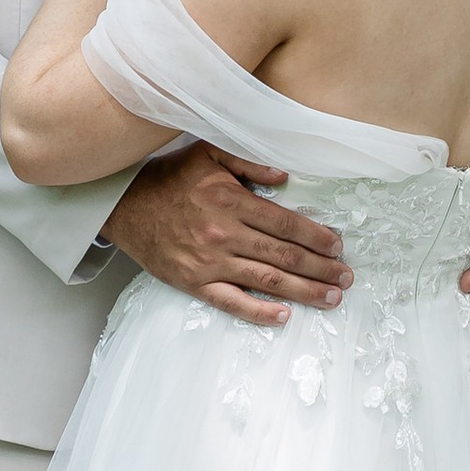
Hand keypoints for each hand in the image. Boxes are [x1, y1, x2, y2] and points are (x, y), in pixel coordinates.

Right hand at [102, 144, 351, 328]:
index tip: (338, 246)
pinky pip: (231, 302)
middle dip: (320, 269)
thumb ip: (249, 161)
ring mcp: (209, 262)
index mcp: (231, 201)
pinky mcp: (193, 283)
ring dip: (303, 291)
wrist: (124, 206)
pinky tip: (284, 316)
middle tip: (345, 278)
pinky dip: (259, 311)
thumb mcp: (208, 153)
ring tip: (330, 298)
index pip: (286, 224)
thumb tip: (285, 176)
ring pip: (266, 280)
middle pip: (283, 255)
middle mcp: (224, 234)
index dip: (317, 237)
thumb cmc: (169, 179)